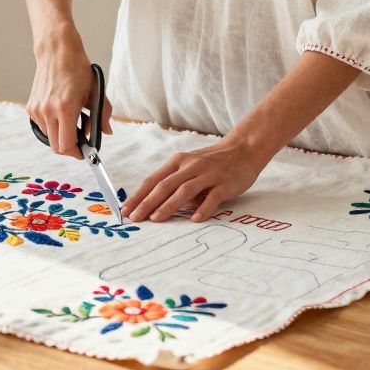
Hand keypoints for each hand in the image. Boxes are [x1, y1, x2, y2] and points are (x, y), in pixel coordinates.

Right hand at [26, 41, 112, 160]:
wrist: (56, 52)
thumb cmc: (77, 69)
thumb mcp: (96, 91)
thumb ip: (102, 115)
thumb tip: (106, 132)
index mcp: (65, 108)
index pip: (66, 145)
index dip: (76, 153)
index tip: (84, 153)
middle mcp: (48, 111)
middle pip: (56, 147)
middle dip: (69, 148)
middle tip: (80, 142)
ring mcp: (37, 110)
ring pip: (49, 137)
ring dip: (61, 135)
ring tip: (71, 121)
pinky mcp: (31, 107)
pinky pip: (42, 126)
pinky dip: (52, 126)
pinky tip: (60, 113)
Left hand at [123, 138, 269, 221]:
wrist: (243, 149)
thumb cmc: (212, 162)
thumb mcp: (189, 166)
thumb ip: (174, 182)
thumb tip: (155, 204)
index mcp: (178, 162)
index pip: (153, 180)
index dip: (138, 195)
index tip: (126, 210)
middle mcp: (190, 166)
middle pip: (165, 185)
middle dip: (147, 203)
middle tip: (136, 218)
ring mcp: (208, 174)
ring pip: (184, 190)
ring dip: (169, 205)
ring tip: (157, 219)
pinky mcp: (225, 183)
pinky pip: (213, 197)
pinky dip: (203, 208)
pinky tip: (194, 219)